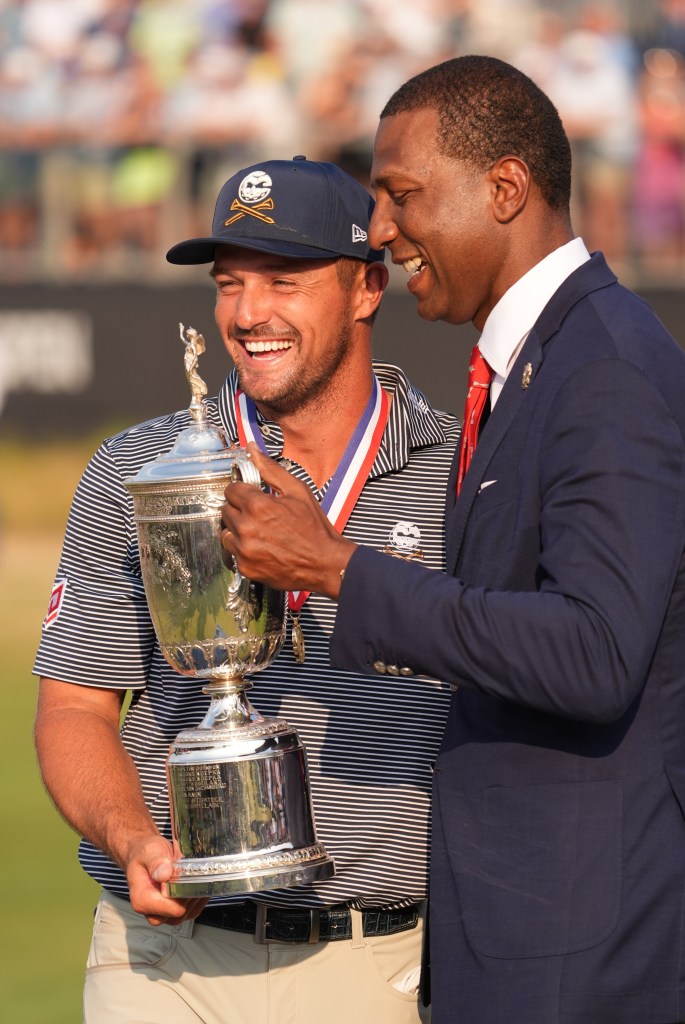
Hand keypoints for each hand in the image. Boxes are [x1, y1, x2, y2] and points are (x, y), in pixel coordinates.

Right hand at [125, 833, 207, 926]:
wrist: (142, 856)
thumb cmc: (144, 854)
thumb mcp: (149, 851)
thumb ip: (155, 862)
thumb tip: (164, 874)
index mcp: (142, 900)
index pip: (171, 908)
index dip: (184, 894)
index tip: (188, 877)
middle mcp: (151, 912)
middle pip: (180, 913)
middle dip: (192, 895)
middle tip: (197, 875)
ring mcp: (162, 914)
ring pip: (187, 914)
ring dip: (196, 897)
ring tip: (199, 877)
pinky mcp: (171, 911)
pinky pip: (190, 911)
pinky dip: (198, 899)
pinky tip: (200, 884)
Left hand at [221, 445, 355, 598]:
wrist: (325, 564)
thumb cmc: (315, 529)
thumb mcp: (298, 491)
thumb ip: (271, 469)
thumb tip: (253, 450)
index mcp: (258, 505)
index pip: (231, 490)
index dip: (242, 491)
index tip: (251, 497)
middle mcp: (246, 527)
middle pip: (226, 511)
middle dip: (240, 510)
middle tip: (259, 515)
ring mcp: (244, 550)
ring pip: (226, 532)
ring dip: (237, 530)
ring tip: (259, 532)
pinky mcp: (245, 567)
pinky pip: (233, 553)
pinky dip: (243, 549)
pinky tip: (261, 547)